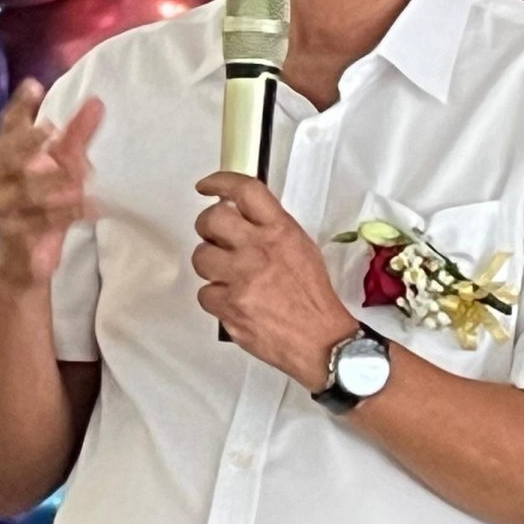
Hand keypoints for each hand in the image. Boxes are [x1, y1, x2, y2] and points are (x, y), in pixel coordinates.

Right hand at [0, 79, 103, 292]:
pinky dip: (66, 213)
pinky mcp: (13, 233)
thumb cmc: (40, 206)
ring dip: (55, 183)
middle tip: (51, 132)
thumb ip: (75, 137)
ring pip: (26, 189)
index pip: (7, 126)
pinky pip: (39, 221)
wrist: (22, 264)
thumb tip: (97, 102)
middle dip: (27, 142)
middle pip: (7, 153)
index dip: (19, 107)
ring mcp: (2, 205)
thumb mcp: (61, 168)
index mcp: (6, 156)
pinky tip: (91, 208)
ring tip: (82, 180)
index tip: (33, 85)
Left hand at [192, 172, 358, 390]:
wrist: (321, 341)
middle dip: (206, 227)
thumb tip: (239, 216)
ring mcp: (242, 278)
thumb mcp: (301, 248)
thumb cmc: (313, 296)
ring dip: (210, 265)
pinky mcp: (230, 307)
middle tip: (214, 237)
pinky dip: (215, 298)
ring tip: (227, 275)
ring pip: (201, 257)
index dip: (220, 182)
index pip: (245, 190)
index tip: (206, 186)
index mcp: (280, 231)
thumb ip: (271, 229)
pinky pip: (204, 293)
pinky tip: (233, 302)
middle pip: (211, 219)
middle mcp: (259, 249)